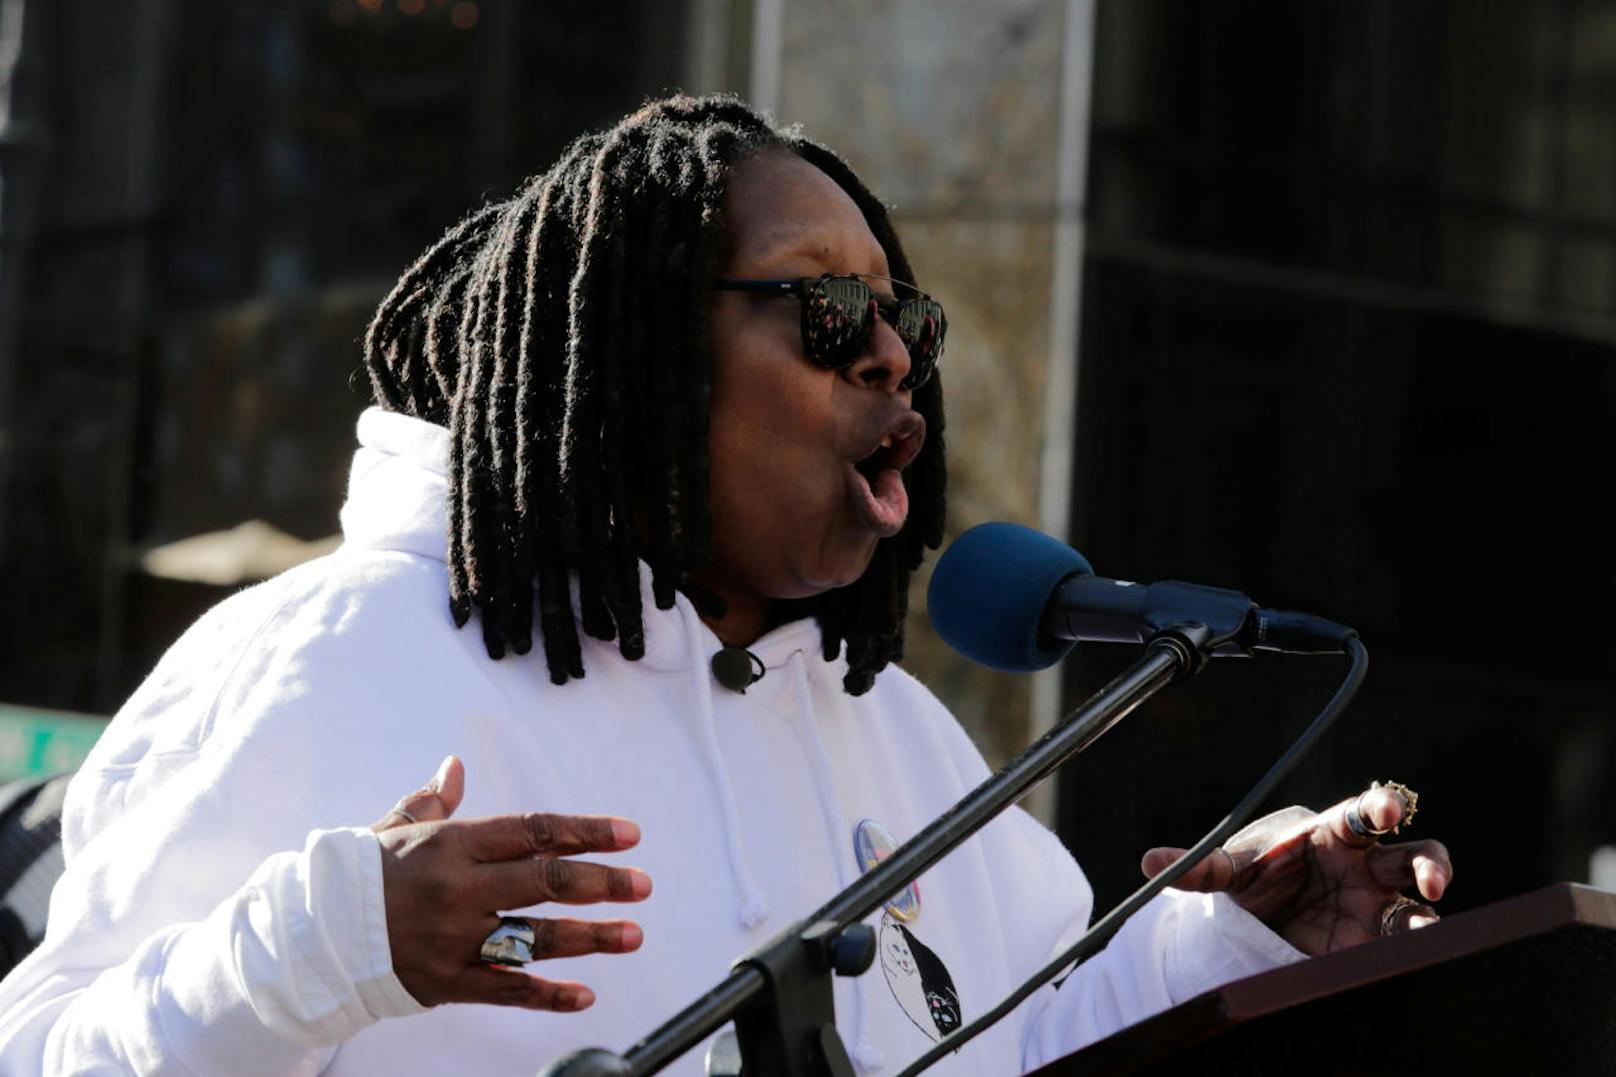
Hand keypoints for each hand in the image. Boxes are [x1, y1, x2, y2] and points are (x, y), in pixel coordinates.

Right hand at [370, 756, 649, 1010]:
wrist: (310, 937)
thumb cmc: (360, 875)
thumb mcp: (394, 829)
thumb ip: (433, 801)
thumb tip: (456, 766)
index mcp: (451, 846)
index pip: (532, 832)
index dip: (585, 831)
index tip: (629, 835)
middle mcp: (458, 891)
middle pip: (545, 883)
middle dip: (602, 883)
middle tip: (644, 885)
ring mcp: (454, 940)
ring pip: (535, 939)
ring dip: (591, 938)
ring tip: (634, 935)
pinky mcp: (446, 983)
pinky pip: (505, 990)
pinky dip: (548, 994)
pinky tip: (585, 995)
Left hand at [1139, 782, 1452, 955]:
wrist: (1262, 915)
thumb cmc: (1256, 875)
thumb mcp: (1228, 871)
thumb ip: (1198, 868)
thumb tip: (1148, 862)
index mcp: (1332, 833)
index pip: (1365, 811)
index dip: (1381, 806)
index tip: (1386, 812)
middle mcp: (1364, 865)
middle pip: (1413, 853)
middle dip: (1430, 863)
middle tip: (1430, 880)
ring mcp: (1374, 903)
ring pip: (1420, 899)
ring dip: (1429, 910)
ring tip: (1424, 925)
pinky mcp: (1372, 940)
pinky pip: (1403, 939)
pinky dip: (1412, 945)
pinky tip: (1408, 954)